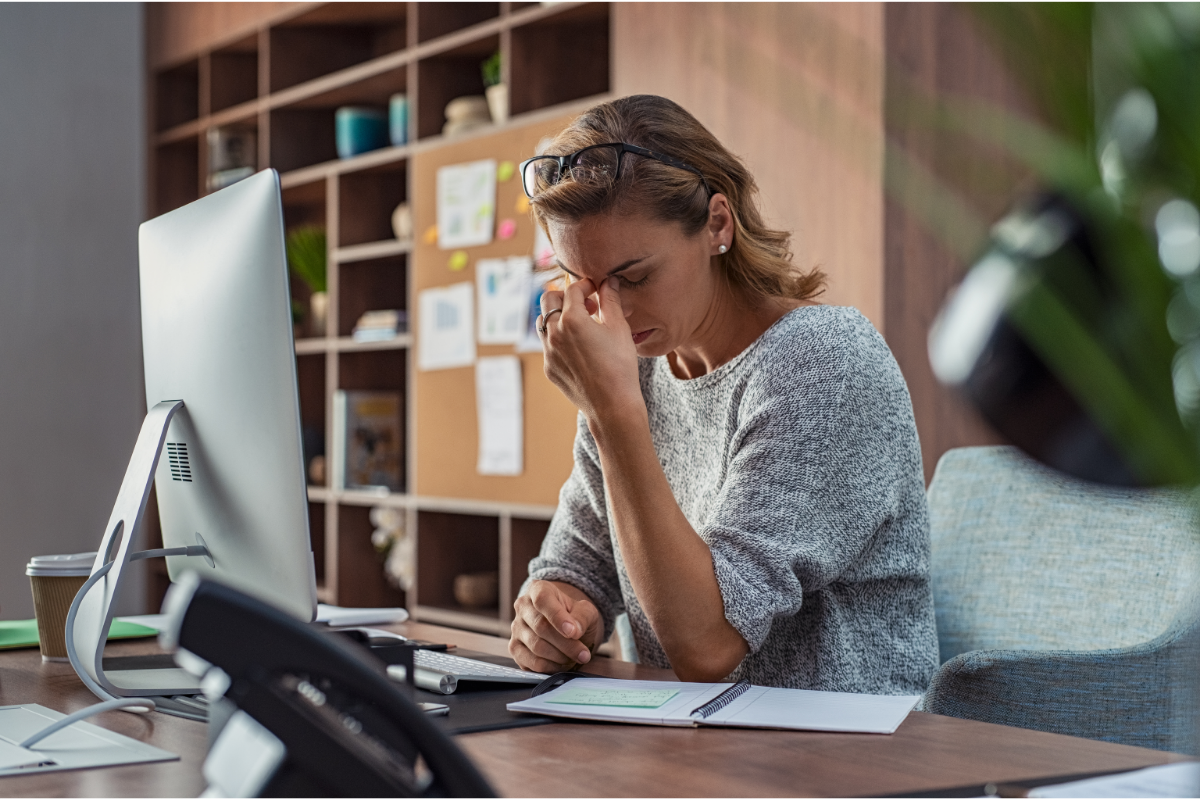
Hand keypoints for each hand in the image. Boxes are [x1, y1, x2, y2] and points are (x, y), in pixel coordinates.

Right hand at [509, 580, 604, 672]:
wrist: (566, 627)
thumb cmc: (575, 616)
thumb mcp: (586, 611)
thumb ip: (582, 617)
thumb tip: (573, 631)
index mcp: (538, 589)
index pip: (543, 600)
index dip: (557, 617)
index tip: (573, 633)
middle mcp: (522, 606)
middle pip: (541, 627)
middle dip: (566, 644)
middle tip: (584, 654)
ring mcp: (516, 628)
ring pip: (536, 646)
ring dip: (560, 656)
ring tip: (576, 658)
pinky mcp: (515, 649)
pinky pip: (531, 662)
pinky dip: (550, 667)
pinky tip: (562, 664)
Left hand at [539, 277, 642, 424]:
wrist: (612, 405)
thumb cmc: (620, 366)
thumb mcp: (619, 328)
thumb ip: (611, 300)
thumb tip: (608, 281)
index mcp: (572, 319)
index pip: (572, 289)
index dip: (585, 285)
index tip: (596, 290)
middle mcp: (554, 333)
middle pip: (548, 299)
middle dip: (565, 296)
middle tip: (586, 304)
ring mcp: (548, 352)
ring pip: (543, 322)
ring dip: (558, 316)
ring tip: (580, 324)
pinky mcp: (549, 368)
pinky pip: (547, 345)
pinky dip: (559, 338)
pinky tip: (579, 347)